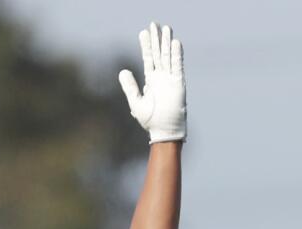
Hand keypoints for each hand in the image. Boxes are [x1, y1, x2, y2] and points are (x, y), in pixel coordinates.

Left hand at [118, 22, 185, 142]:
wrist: (164, 131)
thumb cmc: (150, 120)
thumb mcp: (136, 102)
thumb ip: (130, 87)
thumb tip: (122, 71)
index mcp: (151, 80)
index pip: (148, 58)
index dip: (146, 45)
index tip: (144, 32)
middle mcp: (161, 77)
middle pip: (159, 53)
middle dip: (156, 39)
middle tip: (154, 24)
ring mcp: (170, 79)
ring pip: (168, 56)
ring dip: (166, 43)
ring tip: (166, 28)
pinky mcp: (178, 84)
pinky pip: (177, 66)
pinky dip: (176, 55)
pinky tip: (174, 43)